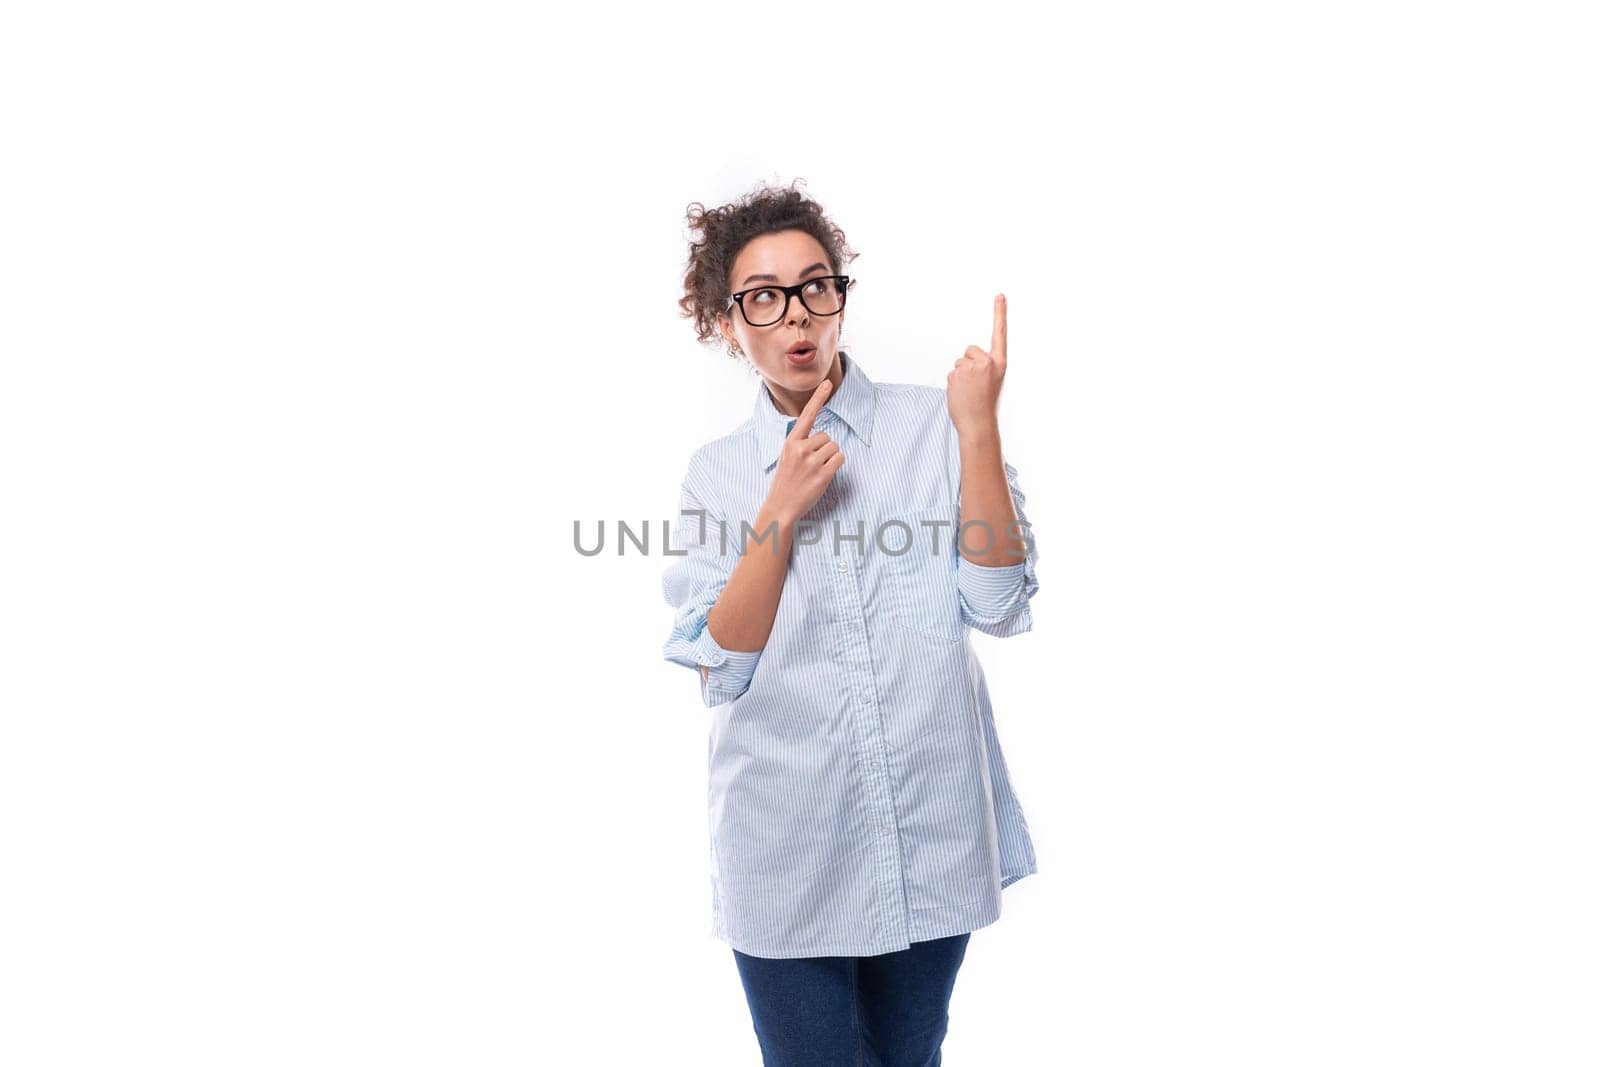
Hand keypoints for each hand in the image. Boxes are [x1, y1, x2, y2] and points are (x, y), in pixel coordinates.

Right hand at [764, 378, 843, 522]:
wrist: (780, 506)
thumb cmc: (786, 482)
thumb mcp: (787, 457)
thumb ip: (801, 444)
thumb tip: (822, 437)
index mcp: (791, 442)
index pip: (807, 415)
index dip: (818, 398)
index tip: (827, 382)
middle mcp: (800, 448)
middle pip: (827, 437)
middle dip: (824, 450)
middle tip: (811, 466)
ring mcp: (811, 461)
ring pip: (835, 448)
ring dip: (830, 459)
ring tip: (815, 472)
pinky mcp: (822, 474)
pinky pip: (840, 459)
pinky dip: (836, 466)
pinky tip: (823, 475)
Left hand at [947, 293, 1006, 436]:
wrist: (978, 424)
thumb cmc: (985, 405)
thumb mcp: (992, 382)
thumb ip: (983, 367)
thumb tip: (965, 362)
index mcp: (999, 363)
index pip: (1000, 334)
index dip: (1000, 314)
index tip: (1000, 295)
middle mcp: (987, 362)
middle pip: (969, 350)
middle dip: (967, 364)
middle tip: (974, 384)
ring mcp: (971, 368)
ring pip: (958, 363)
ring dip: (960, 376)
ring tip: (968, 392)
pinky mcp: (957, 374)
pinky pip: (951, 373)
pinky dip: (953, 384)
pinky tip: (961, 394)